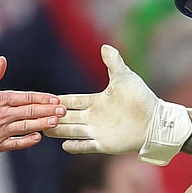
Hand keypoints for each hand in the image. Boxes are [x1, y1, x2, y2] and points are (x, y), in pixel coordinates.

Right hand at [0, 57, 63, 153]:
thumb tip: (3, 60)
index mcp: (0, 99)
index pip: (26, 97)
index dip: (42, 98)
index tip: (55, 99)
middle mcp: (3, 114)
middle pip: (30, 111)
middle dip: (48, 110)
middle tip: (63, 110)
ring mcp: (1, 130)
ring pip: (26, 126)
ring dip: (43, 123)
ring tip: (56, 122)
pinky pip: (16, 143)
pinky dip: (28, 140)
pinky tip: (38, 137)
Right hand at [44, 45, 158, 154]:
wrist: (156, 121)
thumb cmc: (141, 98)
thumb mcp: (125, 77)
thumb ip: (113, 63)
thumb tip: (104, 46)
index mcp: (97, 102)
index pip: (73, 101)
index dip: (60, 100)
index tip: (45, 99)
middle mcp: (95, 117)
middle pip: (68, 117)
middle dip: (53, 116)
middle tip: (36, 115)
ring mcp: (98, 131)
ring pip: (73, 131)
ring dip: (59, 130)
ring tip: (43, 130)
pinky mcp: (105, 144)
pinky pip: (86, 145)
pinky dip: (75, 146)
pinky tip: (63, 145)